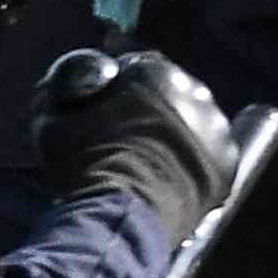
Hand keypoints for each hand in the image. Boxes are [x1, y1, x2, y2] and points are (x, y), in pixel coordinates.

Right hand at [32, 47, 244, 246]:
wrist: (123, 211)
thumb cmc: (85, 162)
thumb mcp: (51, 120)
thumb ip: (58, 95)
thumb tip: (60, 87)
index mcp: (154, 71)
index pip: (136, 67)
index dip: (118, 88)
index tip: (105, 109)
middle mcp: (195, 91)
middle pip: (170, 94)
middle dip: (151, 111)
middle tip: (125, 139)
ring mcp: (216, 129)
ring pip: (192, 125)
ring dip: (173, 138)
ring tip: (147, 165)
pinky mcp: (226, 165)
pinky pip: (207, 160)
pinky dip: (191, 167)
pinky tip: (167, 181)